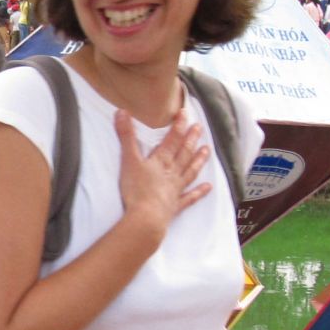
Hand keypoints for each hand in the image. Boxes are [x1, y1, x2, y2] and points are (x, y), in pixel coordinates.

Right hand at [114, 108, 210, 239]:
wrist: (146, 217)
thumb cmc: (136, 190)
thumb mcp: (128, 160)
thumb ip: (126, 137)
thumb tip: (121, 112)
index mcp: (161, 161)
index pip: (172, 139)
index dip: (178, 126)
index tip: (184, 113)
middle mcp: (172, 172)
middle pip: (184, 153)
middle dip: (191, 139)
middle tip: (199, 128)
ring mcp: (175, 189)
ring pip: (190, 171)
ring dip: (198, 160)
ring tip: (207, 150)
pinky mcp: (175, 205)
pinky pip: (190, 197)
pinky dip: (199, 192)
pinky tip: (208, 187)